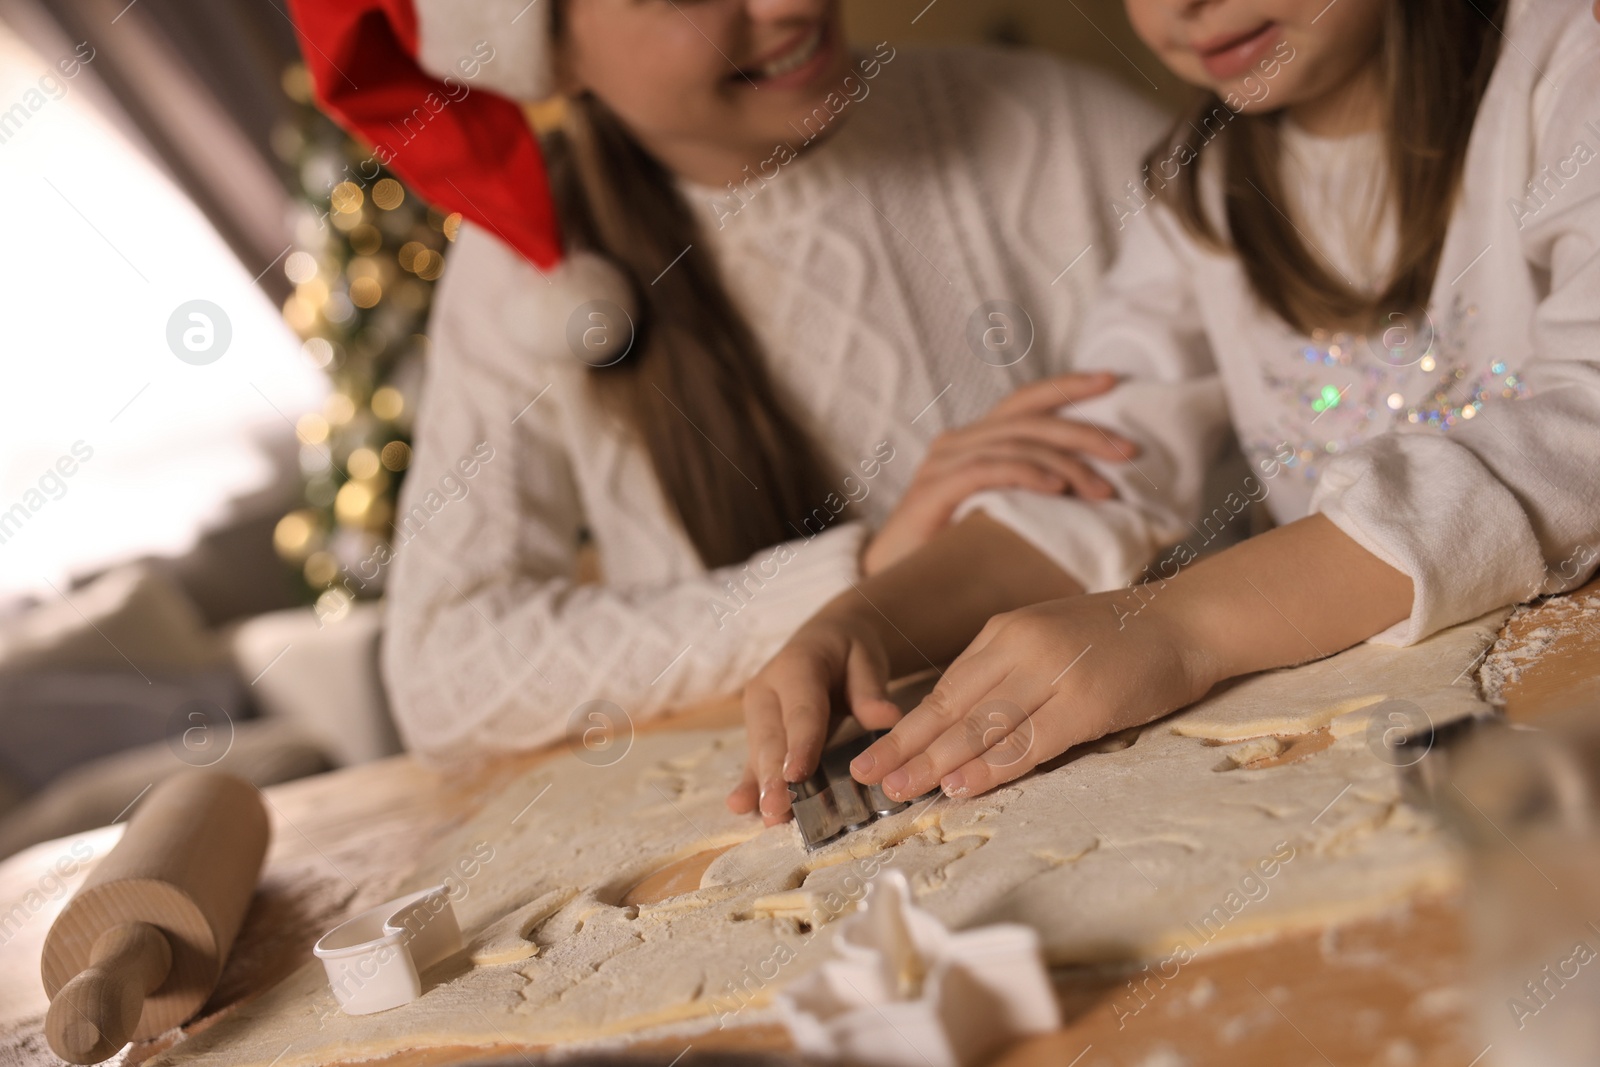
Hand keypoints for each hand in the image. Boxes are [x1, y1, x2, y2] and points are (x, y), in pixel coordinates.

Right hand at [727, 607, 902, 824]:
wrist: (827, 640)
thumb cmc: (849, 651)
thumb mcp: (866, 658)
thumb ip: (870, 688)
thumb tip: (886, 717)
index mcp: (796, 667)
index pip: (801, 712)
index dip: (800, 744)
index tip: (797, 774)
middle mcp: (767, 689)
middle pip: (773, 738)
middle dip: (774, 776)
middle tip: (776, 809)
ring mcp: (757, 712)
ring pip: (760, 753)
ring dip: (763, 787)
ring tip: (767, 817)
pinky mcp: (757, 731)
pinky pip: (755, 760)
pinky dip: (751, 784)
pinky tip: (741, 806)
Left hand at [847, 592, 1213, 801]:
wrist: (1185, 621)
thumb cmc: (1118, 639)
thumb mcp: (1047, 639)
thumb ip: (1006, 672)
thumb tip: (960, 724)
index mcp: (1005, 632)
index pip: (945, 688)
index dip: (907, 727)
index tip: (873, 755)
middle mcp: (1020, 647)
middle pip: (951, 707)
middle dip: (905, 747)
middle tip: (866, 779)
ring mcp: (1052, 674)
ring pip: (981, 725)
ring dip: (936, 762)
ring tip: (899, 790)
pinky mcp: (1085, 703)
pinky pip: (1028, 742)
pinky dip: (991, 767)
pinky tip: (961, 786)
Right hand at [862, 372, 1138, 574]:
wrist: (892, 590)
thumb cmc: (955, 557)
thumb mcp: (1004, 517)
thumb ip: (1037, 499)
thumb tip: (1103, 497)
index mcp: (975, 442)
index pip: (1026, 402)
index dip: (1068, 387)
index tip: (1113, 380)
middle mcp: (957, 443)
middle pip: (1029, 421)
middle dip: (1084, 432)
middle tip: (1128, 452)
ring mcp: (942, 464)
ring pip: (1014, 444)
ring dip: (1065, 464)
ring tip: (1102, 490)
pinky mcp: (932, 491)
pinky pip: (986, 470)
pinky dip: (1025, 473)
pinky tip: (1055, 488)